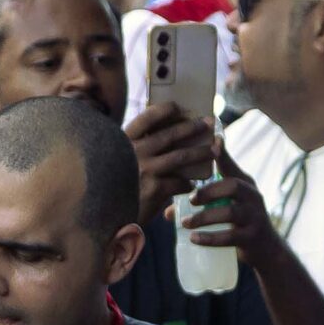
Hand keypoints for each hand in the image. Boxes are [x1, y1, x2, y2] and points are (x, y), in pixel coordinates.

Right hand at [127, 101, 215, 221]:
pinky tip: (193, 185)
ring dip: (201, 152)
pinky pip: (181, 182)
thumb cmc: (118, 189)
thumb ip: (139, 153)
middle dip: (192, 127)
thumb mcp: (121, 164)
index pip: (144, 119)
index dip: (162, 110)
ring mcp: (144, 170)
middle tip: (208, 122)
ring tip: (214, 149)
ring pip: (181, 157)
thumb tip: (170, 141)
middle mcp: (133, 153)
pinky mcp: (155, 189)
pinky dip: (189, 183)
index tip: (177, 105)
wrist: (108, 219)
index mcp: (123, 143)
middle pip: (169, 135)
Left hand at [179, 143, 286, 267]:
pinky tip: (194, 239)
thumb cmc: (241, 223)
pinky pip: (230, 237)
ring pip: (230, 212)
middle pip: (232, 186)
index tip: (212, 142)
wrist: (267, 249)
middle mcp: (253, 197)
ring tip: (185, 223)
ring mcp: (254, 217)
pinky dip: (210, 238)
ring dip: (204, 217)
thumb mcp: (227, 207)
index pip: (231, 166)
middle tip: (190, 199)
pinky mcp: (251, 237)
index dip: (222, 154)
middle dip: (208, 191)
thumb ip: (201, 206)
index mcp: (245, 184)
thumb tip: (167, 212)